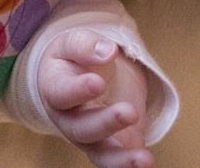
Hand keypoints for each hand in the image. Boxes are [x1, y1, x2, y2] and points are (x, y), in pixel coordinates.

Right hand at [38, 28, 153, 167]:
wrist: (79, 76)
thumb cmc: (72, 60)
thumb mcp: (71, 43)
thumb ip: (85, 45)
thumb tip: (107, 50)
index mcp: (54, 89)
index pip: (61, 93)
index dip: (78, 90)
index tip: (98, 83)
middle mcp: (68, 118)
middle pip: (80, 128)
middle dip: (104, 123)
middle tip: (128, 112)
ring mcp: (89, 136)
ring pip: (98, 152)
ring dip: (119, 159)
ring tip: (143, 158)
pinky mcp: (111, 147)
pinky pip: (115, 162)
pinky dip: (128, 166)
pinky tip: (145, 163)